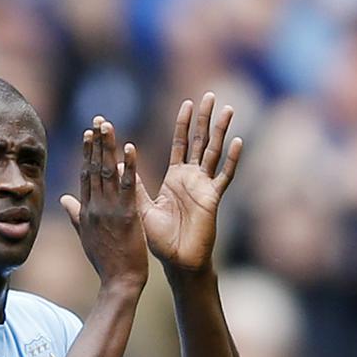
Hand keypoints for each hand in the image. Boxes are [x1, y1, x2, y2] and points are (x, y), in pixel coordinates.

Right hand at [60, 119, 148, 292]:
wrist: (118, 282)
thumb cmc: (106, 262)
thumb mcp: (86, 236)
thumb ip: (75, 215)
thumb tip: (63, 198)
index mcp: (86, 211)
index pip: (85, 176)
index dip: (86, 153)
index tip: (88, 133)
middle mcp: (94, 207)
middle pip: (93, 168)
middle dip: (95, 142)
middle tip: (97, 119)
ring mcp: (108, 210)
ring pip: (106, 172)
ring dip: (107, 146)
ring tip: (107, 125)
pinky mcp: (125, 215)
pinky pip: (126, 186)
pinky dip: (128, 166)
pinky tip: (130, 147)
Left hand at [138, 92, 242, 272]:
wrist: (178, 262)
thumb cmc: (160, 240)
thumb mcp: (141, 208)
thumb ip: (133, 186)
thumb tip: (117, 164)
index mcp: (174, 178)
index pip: (179, 143)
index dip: (182, 123)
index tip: (185, 102)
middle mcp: (191, 178)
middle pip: (199, 141)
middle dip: (204, 118)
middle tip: (209, 94)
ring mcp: (204, 187)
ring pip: (214, 152)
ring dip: (220, 130)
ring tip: (228, 108)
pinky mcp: (213, 199)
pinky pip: (225, 176)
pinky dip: (232, 159)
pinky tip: (238, 141)